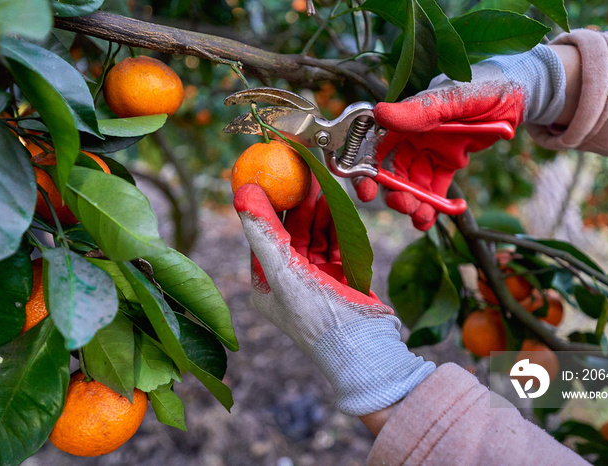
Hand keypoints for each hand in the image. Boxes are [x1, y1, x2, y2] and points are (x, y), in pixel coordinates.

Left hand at [234, 177, 434, 415]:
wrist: (366, 349)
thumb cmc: (318, 315)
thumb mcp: (283, 271)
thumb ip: (263, 231)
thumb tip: (241, 192)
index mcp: (265, 284)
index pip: (261, 235)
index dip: (267, 203)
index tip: (275, 175)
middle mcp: (286, 281)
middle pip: (289, 231)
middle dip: (298, 203)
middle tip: (306, 174)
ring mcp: (314, 279)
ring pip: (313, 235)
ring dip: (318, 212)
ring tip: (324, 186)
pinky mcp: (338, 277)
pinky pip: (333, 243)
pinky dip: (336, 225)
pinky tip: (338, 207)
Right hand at [355, 44, 566, 229]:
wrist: (520, 93)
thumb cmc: (485, 86)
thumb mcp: (453, 98)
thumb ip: (419, 110)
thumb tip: (379, 114)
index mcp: (407, 118)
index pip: (376, 147)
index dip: (366, 170)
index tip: (366, 190)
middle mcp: (413, 136)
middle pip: (393, 171)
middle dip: (394, 193)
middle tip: (404, 206)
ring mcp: (430, 151)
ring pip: (414, 184)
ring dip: (415, 203)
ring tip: (423, 218)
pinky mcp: (448, 163)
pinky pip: (438, 188)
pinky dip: (439, 204)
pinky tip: (447, 212)